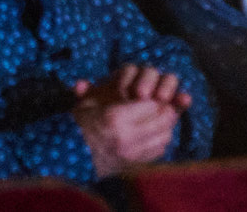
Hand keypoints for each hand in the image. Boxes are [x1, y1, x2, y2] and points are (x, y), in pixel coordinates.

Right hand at [72, 65, 189, 176]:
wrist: (85, 159)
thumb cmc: (86, 125)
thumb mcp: (84, 103)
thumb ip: (88, 90)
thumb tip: (81, 84)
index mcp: (114, 118)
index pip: (151, 104)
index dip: (152, 98)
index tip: (148, 97)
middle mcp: (126, 137)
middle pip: (162, 119)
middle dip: (164, 110)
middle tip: (160, 105)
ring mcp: (134, 153)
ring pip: (165, 134)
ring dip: (165, 125)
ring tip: (159, 118)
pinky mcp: (141, 163)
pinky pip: (161, 148)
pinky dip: (161, 139)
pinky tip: (155, 132)